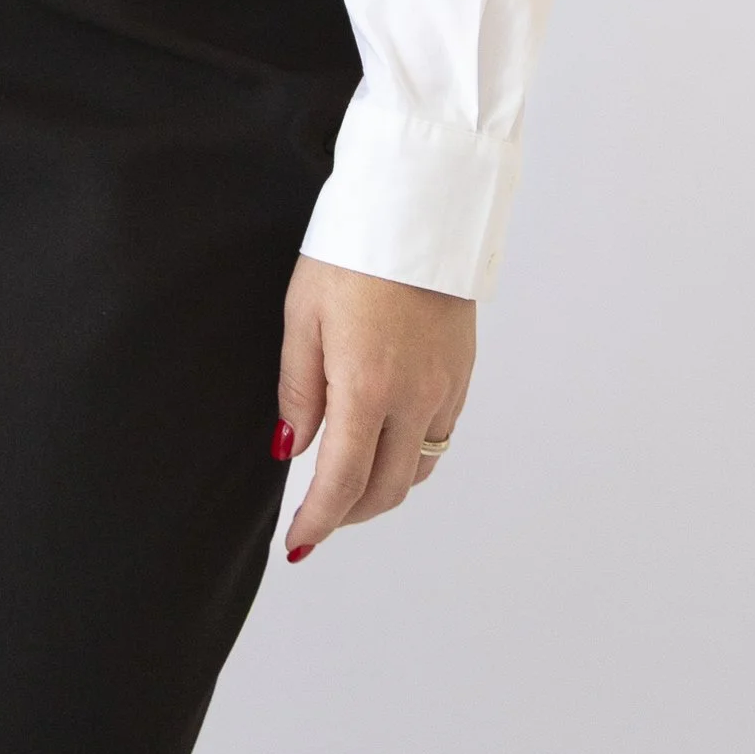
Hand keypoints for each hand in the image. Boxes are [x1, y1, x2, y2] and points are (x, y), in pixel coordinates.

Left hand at [275, 255, 474, 560]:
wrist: (417, 212)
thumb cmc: (350, 255)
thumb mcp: (302, 316)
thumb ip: (298, 389)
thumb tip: (291, 448)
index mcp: (367, 387)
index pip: (344, 481)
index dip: (319, 520)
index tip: (298, 541)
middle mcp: (414, 399)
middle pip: (387, 490)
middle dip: (350, 514)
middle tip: (318, 518)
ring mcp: (445, 389)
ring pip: (419, 469)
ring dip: (383, 488)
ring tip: (349, 483)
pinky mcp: (463, 375)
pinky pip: (440, 437)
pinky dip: (411, 455)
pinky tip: (387, 440)